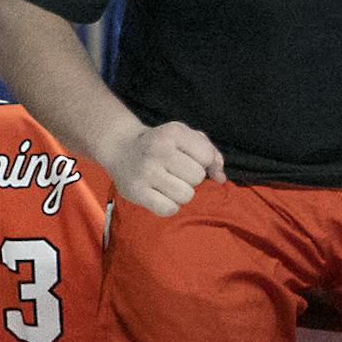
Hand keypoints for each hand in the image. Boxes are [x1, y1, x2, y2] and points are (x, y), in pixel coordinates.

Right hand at [96, 120, 224, 217]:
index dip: (202, 161)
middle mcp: (158, 150)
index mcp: (173, 132)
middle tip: (175, 171)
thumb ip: (210, 154)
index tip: (188, 158)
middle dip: (191, 177)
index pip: (207, 156)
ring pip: (186, 195)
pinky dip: (170, 206)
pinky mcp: (135, 191)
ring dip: (182, 193)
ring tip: (169, 183)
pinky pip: (169, 209)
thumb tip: (221, 178)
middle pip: (197, 177)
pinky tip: (160, 195)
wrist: (121, 147)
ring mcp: (145, 171)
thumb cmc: (163, 144)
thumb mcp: (187, 138)